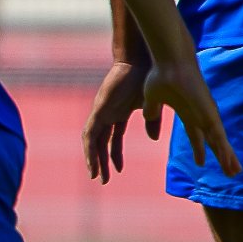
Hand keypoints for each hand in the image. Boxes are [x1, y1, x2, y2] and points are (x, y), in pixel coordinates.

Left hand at [82, 60, 146, 182]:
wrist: (142, 61)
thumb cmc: (149, 78)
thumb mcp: (153, 106)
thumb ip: (153, 122)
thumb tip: (152, 139)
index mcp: (120, 113)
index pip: (114, 139)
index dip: (115, 155)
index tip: (119, 170)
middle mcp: (108, 114)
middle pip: (101, 142)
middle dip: (102, 162)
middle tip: (103, 180)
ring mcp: (102, 111)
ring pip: (93, 141)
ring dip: (94, 160)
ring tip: (96, 177)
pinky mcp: (99, 110)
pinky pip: (90, 134)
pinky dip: (90, 150)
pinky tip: (92, 163)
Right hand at [144, 52, 240, 176]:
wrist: (169, 63)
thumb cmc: (161, 75)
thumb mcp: (151, 98)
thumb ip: (151, 111)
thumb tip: (148, 118)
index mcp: (187, 112)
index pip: (195, 135)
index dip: (199, 149)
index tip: (200, 163)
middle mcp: (200, 115)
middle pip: (212, 140)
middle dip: (220, 156)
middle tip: (230, 171)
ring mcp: (207, 114)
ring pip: (219, 141)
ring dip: (227, 157)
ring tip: (235, 172)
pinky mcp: (210, 114)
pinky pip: (218, 137)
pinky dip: (224, 151)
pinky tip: (229, 161)